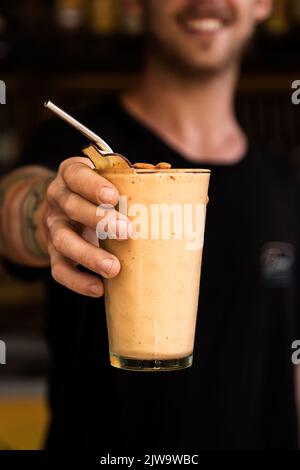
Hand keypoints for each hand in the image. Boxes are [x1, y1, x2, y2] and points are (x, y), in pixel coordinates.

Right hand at [45, 157, 130, 296]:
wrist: (65, 211)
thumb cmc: (97, 192)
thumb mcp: (107, 178)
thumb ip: (131, 176)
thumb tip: (164, 171)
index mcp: (71, 175)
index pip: (76, 175)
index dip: (92, 185)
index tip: (113, 196)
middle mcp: (58, 199)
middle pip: (72, 207)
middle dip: (99, 220)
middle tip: (127, 231)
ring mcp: (54, 227)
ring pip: (63, 241)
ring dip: (89, 255)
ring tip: (114, 268)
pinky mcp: (53, 253)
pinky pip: (59, 269)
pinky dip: (77, 281)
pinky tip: (99, 289)